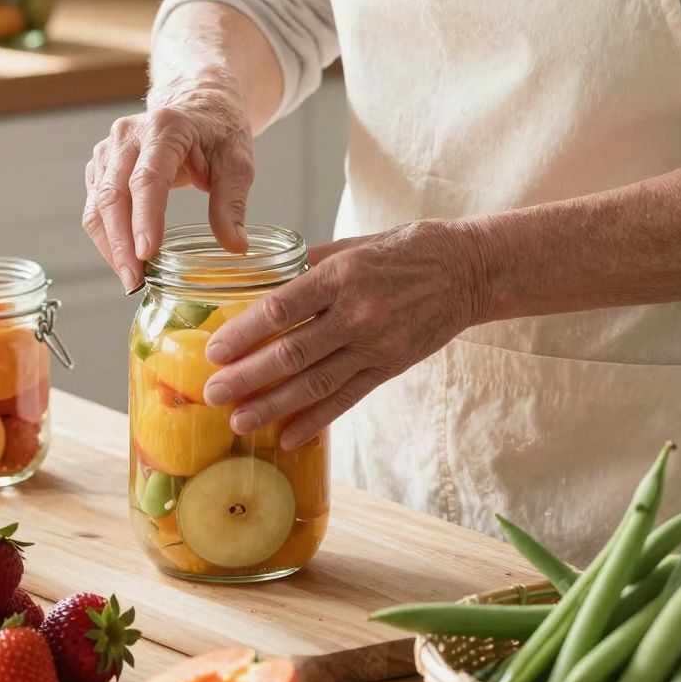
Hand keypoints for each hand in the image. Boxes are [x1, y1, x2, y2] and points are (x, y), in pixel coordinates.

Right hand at [82, 88, 254, 289]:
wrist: (198, 105)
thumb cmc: (218, 132)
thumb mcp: (237, 163)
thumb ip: (232, 203)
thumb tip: (235, 246)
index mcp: (165, 128)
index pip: (148, 178)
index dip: (144, 218)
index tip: (146, 254)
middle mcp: (128, 134)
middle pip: (114, 194)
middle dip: (121, 243)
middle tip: (136, 281)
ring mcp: (109, 148)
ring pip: (98, 204)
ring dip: (110, 245)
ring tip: (131, 278)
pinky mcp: (101, 165)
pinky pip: (95, 205)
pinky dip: (106, 236)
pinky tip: (123, 259)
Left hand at [202, 221, 487, 447]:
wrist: (468, 271)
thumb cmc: (405, 250)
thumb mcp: (353, 244)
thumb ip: (308, 264)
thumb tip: (258, 277)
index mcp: (341, 274)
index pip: (281, 309)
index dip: (243, 333)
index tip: (214, 350)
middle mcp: (357, 312)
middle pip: (292, 353)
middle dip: (247, 377)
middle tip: (213, 393)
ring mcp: (376, 345)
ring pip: (315, 383)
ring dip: (273, 406)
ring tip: (239, 422)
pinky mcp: (390, 367)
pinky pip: (347, 398)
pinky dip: (316, 420)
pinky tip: (289, 437)